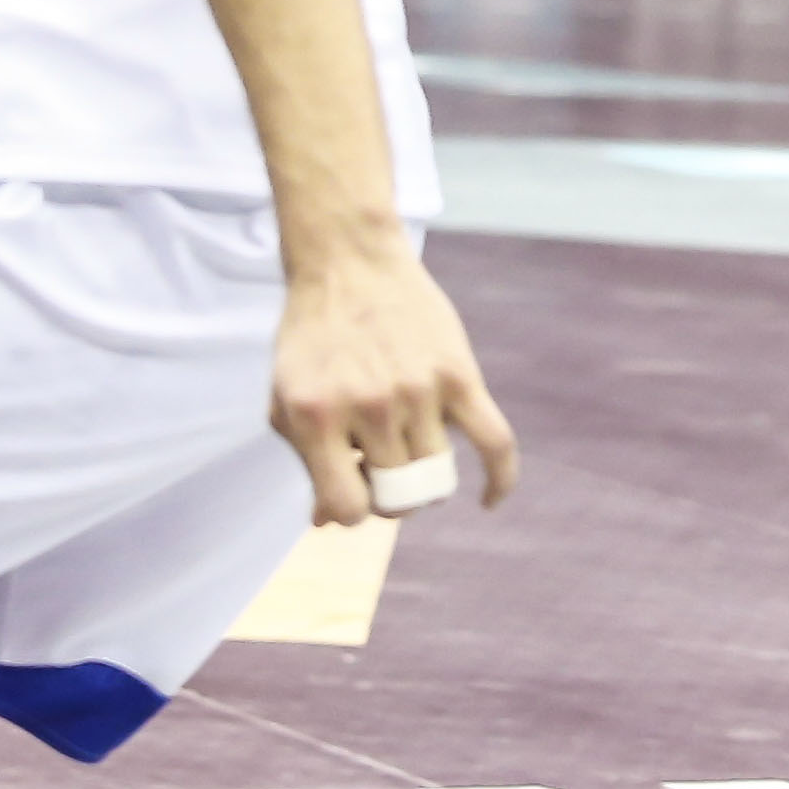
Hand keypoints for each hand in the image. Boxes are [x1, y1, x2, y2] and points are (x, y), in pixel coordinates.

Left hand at [269, 239, 516, 528]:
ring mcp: (418, 391)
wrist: (351, 266)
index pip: (347, 508)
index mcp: (316, 419)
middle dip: (390, 496)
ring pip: (436, 474)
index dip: (352, 512)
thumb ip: (307, 462)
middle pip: (397, 495)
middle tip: (383, 470)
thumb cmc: (313, 340)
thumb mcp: (288, 402)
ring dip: (425, 479)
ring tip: (413, 455)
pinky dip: (500, 477)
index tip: (354, 492)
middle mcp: (369, 409)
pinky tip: (490, 499)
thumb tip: (326, 523)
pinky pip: (494, 440)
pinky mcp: (460, 375)